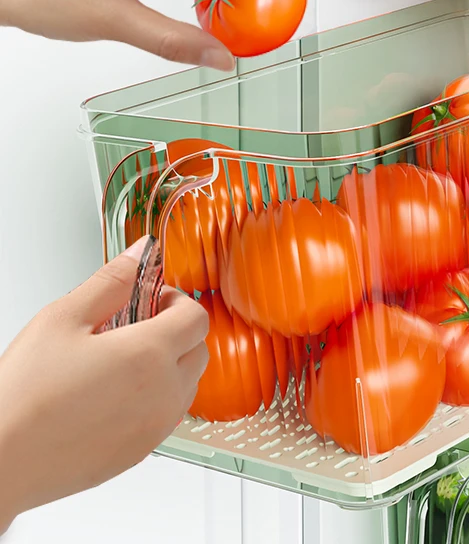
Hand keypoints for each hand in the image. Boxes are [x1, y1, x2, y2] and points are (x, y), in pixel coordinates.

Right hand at [0, 237, 208, 531]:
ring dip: (170, 364)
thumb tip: (141, 253)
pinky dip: (157, 396)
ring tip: (121, 360)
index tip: (150, 300)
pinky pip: (169, 413)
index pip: (197, 316)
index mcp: (150, 353)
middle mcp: (164, 392)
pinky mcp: (143, 451)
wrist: (1, 463)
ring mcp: (157, 425)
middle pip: (199, 348)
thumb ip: (112, 281)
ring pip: (189, 382)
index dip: (177, 301)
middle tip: (134, 326)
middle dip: (176, 330)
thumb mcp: (63, 318)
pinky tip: (115, 392)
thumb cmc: (24, 394)